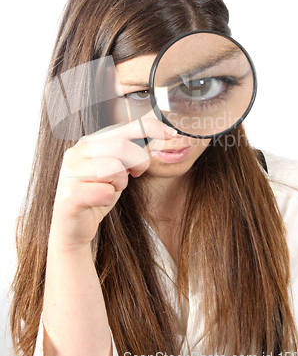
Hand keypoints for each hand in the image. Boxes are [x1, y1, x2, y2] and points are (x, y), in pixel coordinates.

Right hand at [49, 118, 176, 250]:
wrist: (72, 227)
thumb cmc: (97, 194)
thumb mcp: (116, 167)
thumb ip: (129, 148)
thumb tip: (161, 130)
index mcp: (88, 142)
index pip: (122, 128)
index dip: (150, 127)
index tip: (170, 133)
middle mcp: (75, 152)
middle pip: (121, 146)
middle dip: (138, 161)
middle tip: (136, 173)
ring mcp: (70, 173)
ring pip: (114, 167)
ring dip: (121, 182)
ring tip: (112, 187)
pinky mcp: (70, 195)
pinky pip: (105, 192)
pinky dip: (108, 198)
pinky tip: (99, 201)